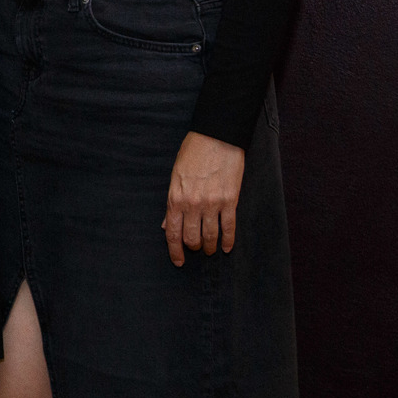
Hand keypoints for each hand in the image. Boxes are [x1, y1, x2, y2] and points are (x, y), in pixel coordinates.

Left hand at [162, 131, 244, 265]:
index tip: (178, 261)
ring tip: (211, 249)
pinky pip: (229, 227)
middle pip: (192, 238)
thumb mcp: (175, 176)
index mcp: (175, 198)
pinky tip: (227, 247)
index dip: (175, 251)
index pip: (173, 233)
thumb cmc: (193, 153)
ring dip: (210, 247)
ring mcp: (212, 203)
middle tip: (196, 249)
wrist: (216, 136)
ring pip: (210, 236)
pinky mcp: (230, 200)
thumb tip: (167, 226)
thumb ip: (172, 203)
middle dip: (193, 248)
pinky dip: (228, 240)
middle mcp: (193, 204)